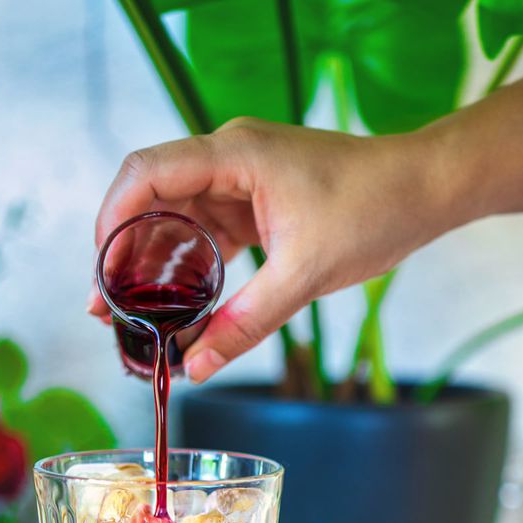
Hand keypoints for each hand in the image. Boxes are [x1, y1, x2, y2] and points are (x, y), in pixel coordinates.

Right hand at [91, 119, 446, 380]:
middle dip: (122, 252)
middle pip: (150, 197)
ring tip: (131, 314)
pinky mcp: (255, 202)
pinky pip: (206, 231)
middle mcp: (229, 157)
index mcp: (234, 154)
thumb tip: (195, 367)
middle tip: (106, 308)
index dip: (110, 220)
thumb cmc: (373, 211)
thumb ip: (245, 324)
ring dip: (152, 262)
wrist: (423, 191)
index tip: (99, 273)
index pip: (146, 173)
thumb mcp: (303, 276)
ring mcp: (240, 180)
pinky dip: (187, 265)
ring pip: (175, 217)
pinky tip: (175, 304)